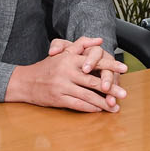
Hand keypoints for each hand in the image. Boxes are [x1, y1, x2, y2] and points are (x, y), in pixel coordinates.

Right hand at [8, 36, 128, 112]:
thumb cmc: (47, 67)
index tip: (124, 68)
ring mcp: (62, 86)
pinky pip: (78, 104)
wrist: (25, 81)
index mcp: (70, 59)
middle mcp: (67, 72)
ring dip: (103, 102)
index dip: (110, 65)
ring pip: (87, 96)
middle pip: (93, 81)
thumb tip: (99, 39)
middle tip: (124, 94)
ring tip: (115, 107)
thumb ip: (81, 44)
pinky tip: (99, 110)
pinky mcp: (58, 99)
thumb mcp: (63, 52)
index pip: (94, 61)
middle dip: (111, 88)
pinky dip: (90, 108)